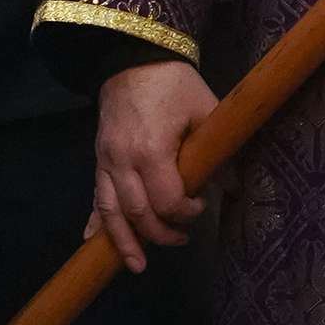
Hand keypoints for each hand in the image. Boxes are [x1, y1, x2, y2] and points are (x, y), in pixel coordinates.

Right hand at [92, 58, 216, 272]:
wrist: (132, 59)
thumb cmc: (174, 84)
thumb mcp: (206, 109)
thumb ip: (218, 150)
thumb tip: (232, 185)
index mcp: (152, 151)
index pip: (166, 200)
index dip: (185, 212)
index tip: (201, 207)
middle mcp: (123, 162)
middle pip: (136, 213)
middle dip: (158, 234)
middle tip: (180, 241)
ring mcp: (106, 162)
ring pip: (109, 212)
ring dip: (123, 241)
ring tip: (136, 265)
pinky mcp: (98, 159)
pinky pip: (95, 197)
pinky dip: (94, 222)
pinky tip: (91, 242)